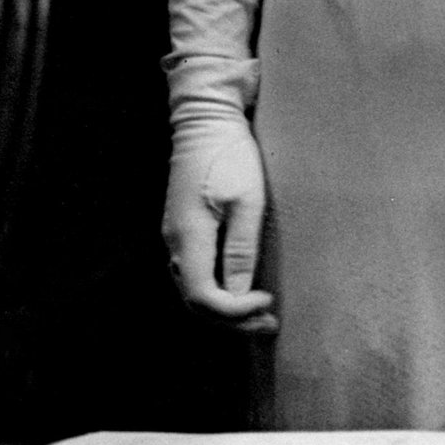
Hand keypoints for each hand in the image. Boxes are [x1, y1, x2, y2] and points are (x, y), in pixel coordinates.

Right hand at [162, 114, 277, 333]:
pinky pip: (194, 275)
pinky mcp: (182, 230)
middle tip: (269, 324)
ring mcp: (175, 237)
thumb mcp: (246, 200)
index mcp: (188, 237)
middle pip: (195, 302)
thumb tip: (238, 296)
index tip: (266, 302)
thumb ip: (240, 249)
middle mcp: (174, 244)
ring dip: (225, 309)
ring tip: (260, 314)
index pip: (203, 298)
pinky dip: (217, 291)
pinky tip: (241, 290)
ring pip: (193, 291)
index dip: (234, 312)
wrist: (206, 121)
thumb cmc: (230, 154)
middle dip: (232, 321)